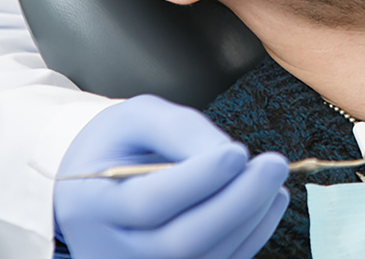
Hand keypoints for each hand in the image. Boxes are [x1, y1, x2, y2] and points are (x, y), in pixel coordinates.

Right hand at [54, 95, 288, 258]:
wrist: (98, 185)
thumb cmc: (120, 144)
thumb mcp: (137, 118)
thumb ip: (177, 129)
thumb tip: (227, 154)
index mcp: (90, 204)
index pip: (146, 203)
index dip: (196, 180)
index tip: (238, 152)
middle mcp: (108, 251)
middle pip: (179, 242)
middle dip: (236, 203)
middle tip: (274, 164)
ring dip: (249, 218)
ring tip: (273, 177)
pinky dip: (252, 235)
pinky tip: (271, 200)